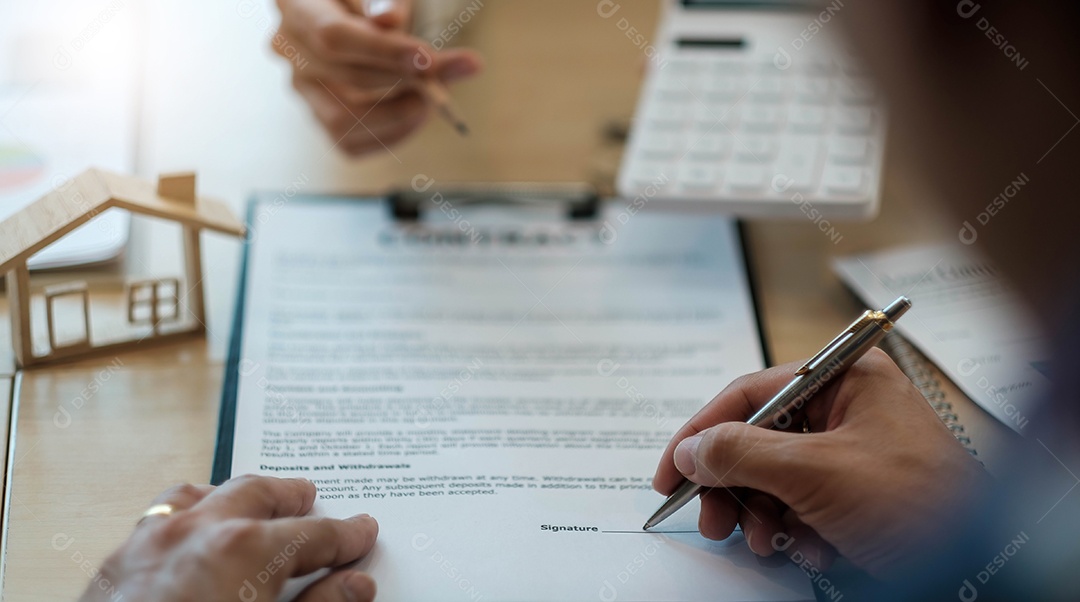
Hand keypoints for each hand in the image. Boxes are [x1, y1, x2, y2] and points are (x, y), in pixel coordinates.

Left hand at [80, 475, 378, 601]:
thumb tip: (353, 586)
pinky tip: (193, 534)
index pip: (313, 534)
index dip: (344, 536)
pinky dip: (188, 516)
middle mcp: (194, 531)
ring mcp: (148, 544)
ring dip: (233, 497)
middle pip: (255, 495)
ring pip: (199, 496)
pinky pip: (158, 519)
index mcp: (242, 548)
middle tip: (309, 498)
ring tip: (251, 505)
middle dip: (287, 497)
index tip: (359, 534)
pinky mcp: (115, 568)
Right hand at [273, 0, 482, 155]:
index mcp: (298, 8)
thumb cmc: (370, 0)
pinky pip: (351, 144)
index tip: (429, 60)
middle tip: (444, 73)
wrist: (358, 16)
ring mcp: (303, 90)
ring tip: (431, 96)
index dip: (383, 51)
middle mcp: (291, 52)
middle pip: (345, 76)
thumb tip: (390, 20)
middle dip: (404, 79)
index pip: (334, 37)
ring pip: (342, 121)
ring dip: (397, 113)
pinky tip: (417, 114)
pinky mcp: (320, 119)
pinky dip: (392, 135)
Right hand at [653, 348, 990, 578]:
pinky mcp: (861, 491)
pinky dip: (795, 528)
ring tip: (763, 541)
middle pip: (760, 437)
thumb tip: (692, 450)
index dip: (701, 433)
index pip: (750, 394)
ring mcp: (855, 450)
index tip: (671, 471)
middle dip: (733, 484)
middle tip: (712, 520)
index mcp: (844, 379)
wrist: (981, 562)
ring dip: (761, 512)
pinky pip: (805, 501)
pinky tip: (809, 549)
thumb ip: (742, 453)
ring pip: (777, 475)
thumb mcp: (815, 473)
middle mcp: (848, 407)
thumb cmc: (918, 503)